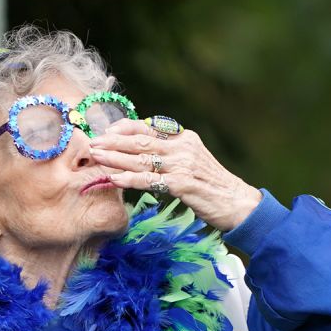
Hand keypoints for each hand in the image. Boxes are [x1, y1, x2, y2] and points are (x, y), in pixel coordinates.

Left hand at [88, 118, 261, 231]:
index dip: (125, 128)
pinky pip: (149, 180)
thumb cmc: (214, 187)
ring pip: (141, 158)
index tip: (106, 132)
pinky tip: (113, 178)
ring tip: (95, 155)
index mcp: (185, 138)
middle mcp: (183, 147)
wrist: (239, 204)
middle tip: (91, 141)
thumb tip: (144, 155)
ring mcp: (182, 165)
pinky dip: (128, 179)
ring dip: (114, 157)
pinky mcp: (182, 184)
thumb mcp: (194, 163)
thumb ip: (172, 156)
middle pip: (141, 140)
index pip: (149, 127)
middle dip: (113, 140)